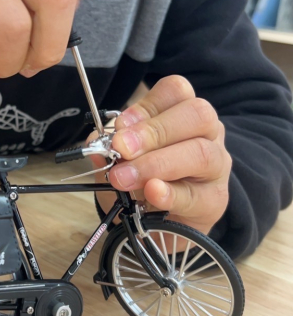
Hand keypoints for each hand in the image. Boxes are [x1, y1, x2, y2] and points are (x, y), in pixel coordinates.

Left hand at [98, 76, 231, 233]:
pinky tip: (151, 192)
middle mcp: (208, 133)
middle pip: (197, 115)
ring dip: (157, 163)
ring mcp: (217, 166)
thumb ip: (110, 147)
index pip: (177, 91)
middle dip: (154, 131)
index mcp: (184, 112)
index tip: (120, 125)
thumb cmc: (143, 179)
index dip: (148, 104)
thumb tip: (97, 144)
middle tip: (121, 149)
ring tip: (125, 177)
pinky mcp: (214, 201)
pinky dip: (170, 193)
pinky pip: (196, 195)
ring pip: (201, 153)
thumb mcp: (122, 157)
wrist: (160, 223)